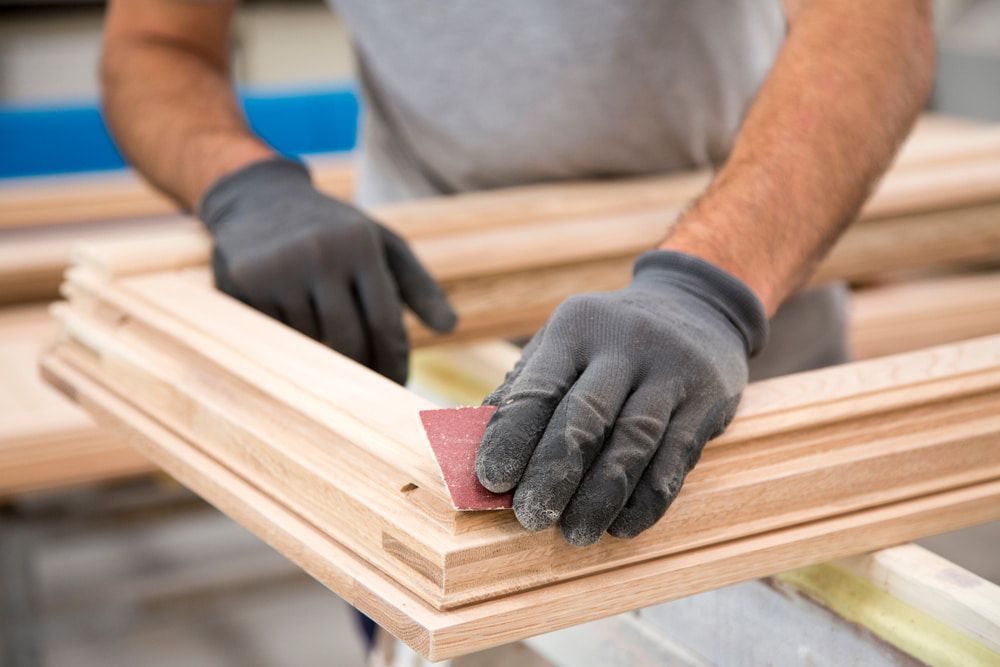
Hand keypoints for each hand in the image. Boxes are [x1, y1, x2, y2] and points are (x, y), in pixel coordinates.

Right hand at [199, 157, 455, 383]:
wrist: (259, 198)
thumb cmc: (336, 231)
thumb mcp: (382, 245)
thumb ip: (420, 286)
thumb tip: (451, 327)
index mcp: (361, 245)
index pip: (385, 324)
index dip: (394, 364)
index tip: (398, 387)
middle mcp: (320, 253)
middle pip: (348, 342)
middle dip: (362, 373)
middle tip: (369, 390)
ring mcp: (279, 268)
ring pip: (310, 344)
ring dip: (324, 357)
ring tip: (330, 352)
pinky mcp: (243, 283)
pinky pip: (276, 337)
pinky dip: (290, 343)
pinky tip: (293, 331)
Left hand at [476, 250, 767, 545]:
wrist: (696, 303)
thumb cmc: (608, 339)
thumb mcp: (565, 342)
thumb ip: (524, 389)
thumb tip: (476, 450)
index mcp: (576, 327)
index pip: (539, 386)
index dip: (512, 437)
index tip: (492, 481)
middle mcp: (625, 343)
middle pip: (585, 416)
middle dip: (554, 474)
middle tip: (530, 518)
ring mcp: (672, 369)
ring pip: (633, 442)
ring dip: (600, 496)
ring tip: (575, 534)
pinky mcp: (707, 398)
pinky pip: (676, 458)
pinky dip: (646, 500)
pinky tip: (622, 525)